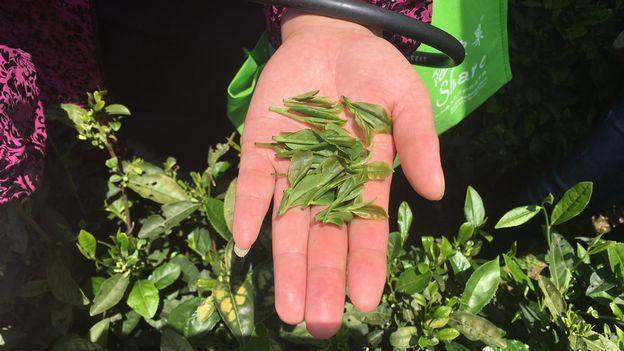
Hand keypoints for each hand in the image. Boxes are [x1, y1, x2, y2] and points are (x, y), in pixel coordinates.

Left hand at [232, 10, 443, 337]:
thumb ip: (419, 142)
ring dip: (286, 264)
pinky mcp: (261, 148)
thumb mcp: (407, 101)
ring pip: (288, 224)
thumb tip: (434, 192)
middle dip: (321, 280)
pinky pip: (253, 185)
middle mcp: (327, 182)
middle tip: (318, 324)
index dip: (366, 263)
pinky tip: (245, 243)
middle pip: (324, 238)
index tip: (365, 301)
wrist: (333, 37)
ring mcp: (292, 168)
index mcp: (365, 177)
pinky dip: (248, 211)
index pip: (366, 228)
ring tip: (287, 308)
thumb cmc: (375, 71)